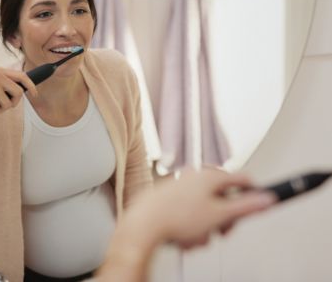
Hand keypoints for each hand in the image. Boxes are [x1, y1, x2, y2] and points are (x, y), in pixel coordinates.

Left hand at [147, 167, 275, 248]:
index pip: (242, 180)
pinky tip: (183, 235)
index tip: (257, 205)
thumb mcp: (219, 215)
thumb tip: (266, 199)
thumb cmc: (175, 216)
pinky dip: (190, 225)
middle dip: (224, 218)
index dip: (253, 194)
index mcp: (210, 176)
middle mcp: (195, 176)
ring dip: (205, 226)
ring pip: (205, 208)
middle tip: (222, 230)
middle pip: (223, 197)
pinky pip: (189, 212)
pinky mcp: (170, 198)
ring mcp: (181, 186)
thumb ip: (246, 207)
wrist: (144, 224)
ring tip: (196, 236)